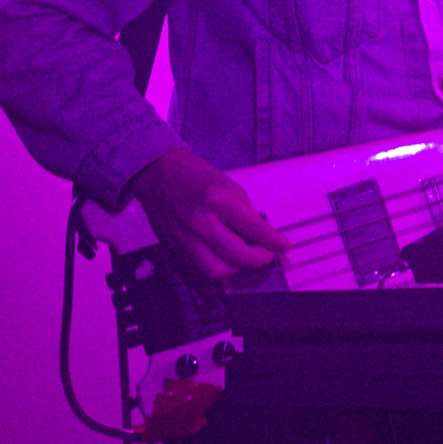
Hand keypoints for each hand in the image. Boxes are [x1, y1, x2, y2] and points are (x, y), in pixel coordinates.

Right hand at [128, 147, 290, 280]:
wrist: (157, 172)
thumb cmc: (196, 175)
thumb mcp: (229, 186)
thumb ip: (244, 213)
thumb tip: (259, 236)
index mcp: (219, 201)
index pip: (254, 229)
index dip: (274, 242)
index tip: (284, 246)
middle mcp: (202, 222)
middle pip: (237, 256)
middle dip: (259, 260)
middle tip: (266, 255)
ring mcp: (186, 238)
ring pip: (216, 271)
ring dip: (235, 270)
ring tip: (243, 259)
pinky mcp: (174, 248)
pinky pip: (198, 270)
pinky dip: (215, 269)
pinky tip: (224, 260)